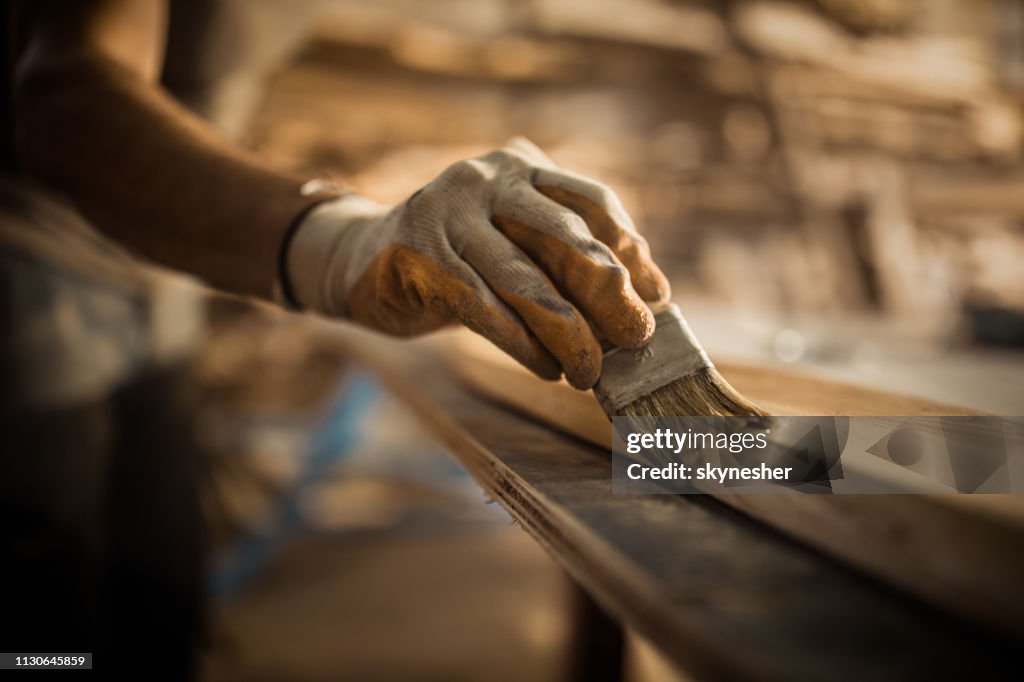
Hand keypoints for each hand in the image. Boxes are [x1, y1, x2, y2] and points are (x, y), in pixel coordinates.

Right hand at [284, 138, 670, 388]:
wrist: (360, 260)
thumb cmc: (456, 257)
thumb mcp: (511, 241)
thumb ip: (564, 257)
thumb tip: (643, 298)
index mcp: (519, 168)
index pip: (590, 201)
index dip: (630, 250)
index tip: (657, 297)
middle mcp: (486, 179)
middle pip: (565, 237)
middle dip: (609, 294)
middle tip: (637, 338)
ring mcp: (448, 213)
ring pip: (526, 280)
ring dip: (569, 333)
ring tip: (590, 372)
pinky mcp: (419, 255)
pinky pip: (484, 307)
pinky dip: (522, 344)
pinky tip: (547, 367)